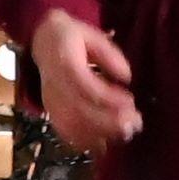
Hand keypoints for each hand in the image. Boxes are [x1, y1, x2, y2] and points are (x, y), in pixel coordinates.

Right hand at [27, 12, 143, 158]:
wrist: (42, 43)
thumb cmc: (71, 38)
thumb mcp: (91, 35)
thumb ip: (109, 54)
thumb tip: (126, 78)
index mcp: (64, 63)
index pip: (86, 85)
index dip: (109, 98)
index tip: (131, 102)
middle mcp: (54, 86)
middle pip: (80, 110)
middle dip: (110, 122)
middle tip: (135, 124)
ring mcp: (51, 103)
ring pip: (73, 126)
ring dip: (101, 135)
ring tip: (126, 134)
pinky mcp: (52, 114)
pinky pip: (66, 134)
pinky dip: (87, 142)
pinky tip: (106, 144)